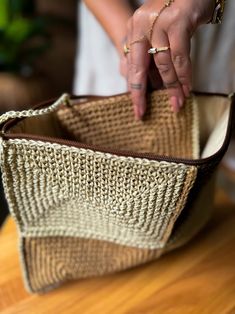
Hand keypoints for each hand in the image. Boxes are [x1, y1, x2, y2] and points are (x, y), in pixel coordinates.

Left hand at [122, 0, 214, 117]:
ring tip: (177, 103)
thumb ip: (149, 57)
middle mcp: (142, 26)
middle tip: (143, 114)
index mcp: (134, 30)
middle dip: (141, 94)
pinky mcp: (177, 22)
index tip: (137, 110)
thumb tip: (148, 85)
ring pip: (163, 64)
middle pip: (140, 68)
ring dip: (171, 87)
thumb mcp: (156, 34)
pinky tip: (187, 88)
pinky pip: (179, 56)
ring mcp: (159, 23)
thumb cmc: (175, 14)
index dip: (134, 90)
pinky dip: (184, 74)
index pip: (132, 66)